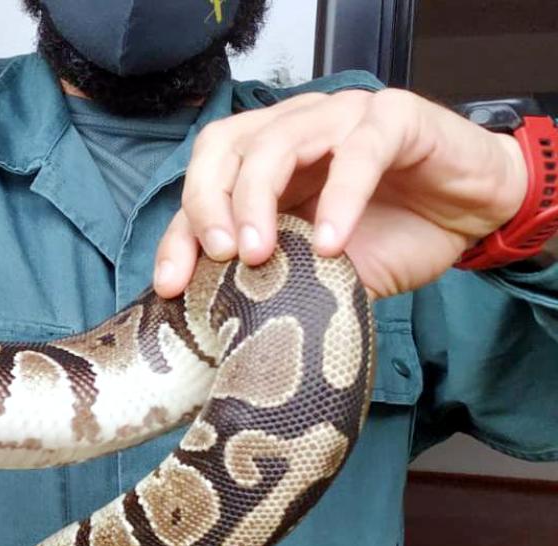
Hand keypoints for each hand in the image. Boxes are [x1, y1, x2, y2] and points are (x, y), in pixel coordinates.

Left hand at [152, 88, 528, 298]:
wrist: (475, 213)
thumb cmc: (394, 235)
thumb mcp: (322, 272)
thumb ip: (277, 281)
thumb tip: (228, 325)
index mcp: (263, 164)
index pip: (202, 187)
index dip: (180, 233)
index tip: (173, 285)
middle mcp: (292, 131)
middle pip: (223, 149)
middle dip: (207, 204)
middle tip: (219, 257)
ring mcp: (339, 118)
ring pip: (275, 141)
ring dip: (256, 199)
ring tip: (259, 254)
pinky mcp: (393, 119)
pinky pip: (357, 151)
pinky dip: (339, 198)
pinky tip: (331, 244)